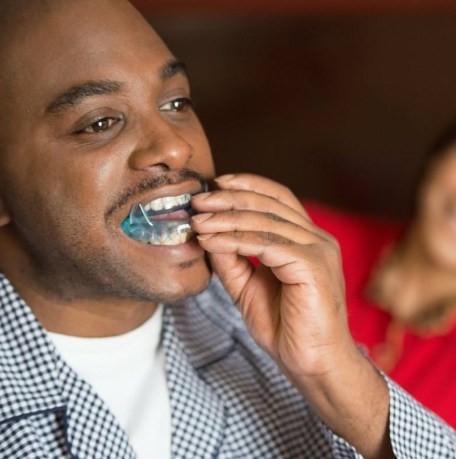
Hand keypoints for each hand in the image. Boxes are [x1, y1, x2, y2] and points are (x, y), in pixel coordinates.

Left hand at [191, 173, 393, 458]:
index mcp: (306, 239)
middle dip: (229, 198)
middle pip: (270, 203)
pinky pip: (267, 245)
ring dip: (225, 219)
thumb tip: (206, 232)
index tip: (215, 184)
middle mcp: (316, 238)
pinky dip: (234, 240)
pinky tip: (210, 241)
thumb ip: (231, 258)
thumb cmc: (285, 326)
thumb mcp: (247, 285)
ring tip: (197, 221)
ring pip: (265, 221)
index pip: (277, 198)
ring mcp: (318, 250)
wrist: (312, 363)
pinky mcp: (313, 266)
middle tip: (198, 200)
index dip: (247, 185)